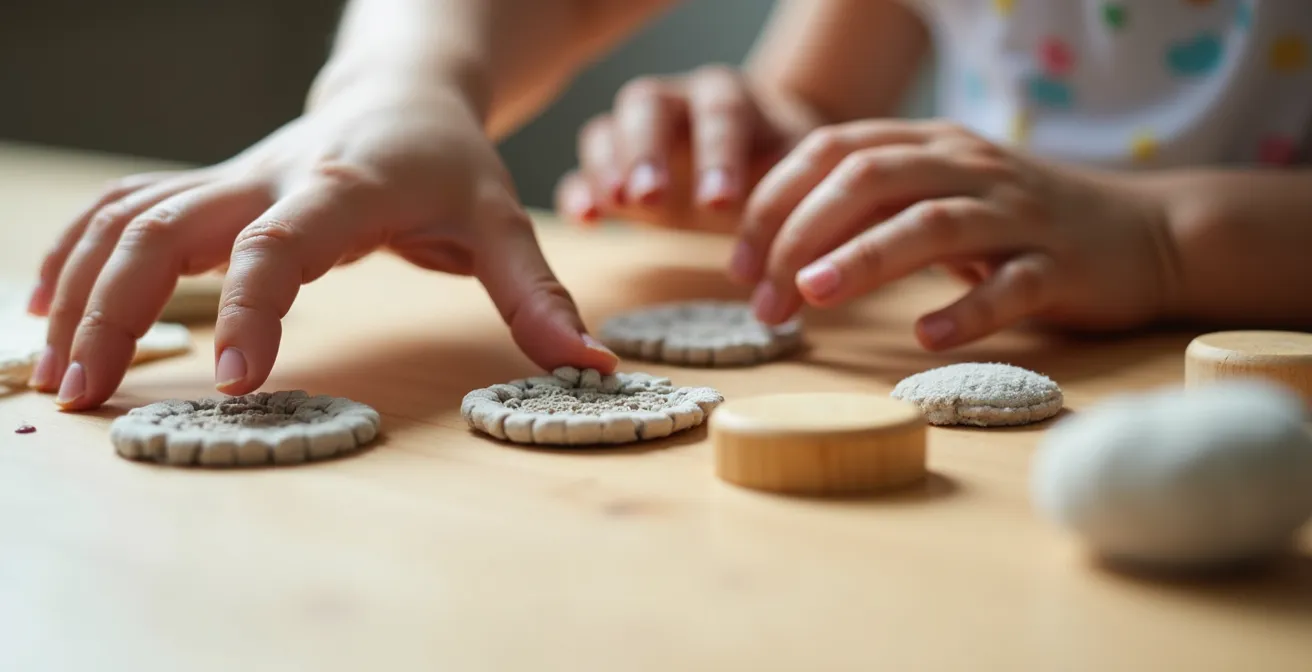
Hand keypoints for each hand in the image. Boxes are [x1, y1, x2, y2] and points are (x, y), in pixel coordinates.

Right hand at [27, 87, 617, 409]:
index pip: (281, 240)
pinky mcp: (213, 190)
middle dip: (117, 308)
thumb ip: (537, 297)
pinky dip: (82, 252)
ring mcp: (232, 180)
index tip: (236, 383)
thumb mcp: (504, 224)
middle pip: (167, 226)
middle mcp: (271, 179)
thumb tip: (591, 368)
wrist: (403, 95)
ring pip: (130, 218)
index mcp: (346, 187)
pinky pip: (126, 210)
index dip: (255, 305)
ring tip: (57, 371)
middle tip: (85, 394)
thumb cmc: (453, 163)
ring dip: (82, 287)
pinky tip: (50, 302)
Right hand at [553, 65, 818, 232]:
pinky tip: (585, 220)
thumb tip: (802, 256)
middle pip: (649, 105)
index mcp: (730, 96)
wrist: (757, 155)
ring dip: (608, 167)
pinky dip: (580, 190)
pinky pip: (583, 168)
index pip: (721, 113)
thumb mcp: (798, 174)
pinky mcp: (612, 164)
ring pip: (608, 128)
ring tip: (616, 205)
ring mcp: (637, 130)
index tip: (719, 205)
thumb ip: (795, 201)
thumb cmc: (780, 168)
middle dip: (647, 151)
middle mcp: (677, 102)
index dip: (718, 156)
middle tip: (650, 198)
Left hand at [735, 120, 1178, 349]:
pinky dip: (966, 309)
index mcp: (930, 146)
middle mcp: (969, 168)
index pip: (834, 150)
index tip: (737, 261)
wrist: (1145, 235)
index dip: (776, 200)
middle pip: (870, 178)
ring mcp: (1018, 215)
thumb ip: (869, 206)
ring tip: (814, 295)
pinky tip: (926, 335)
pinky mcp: (1060, 266)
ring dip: (866, 257)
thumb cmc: (1018, 226)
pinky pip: (1010, 285)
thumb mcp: (939, 196)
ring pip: (933, 223)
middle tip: (765, 298)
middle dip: (802, 233)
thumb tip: (774, 247)